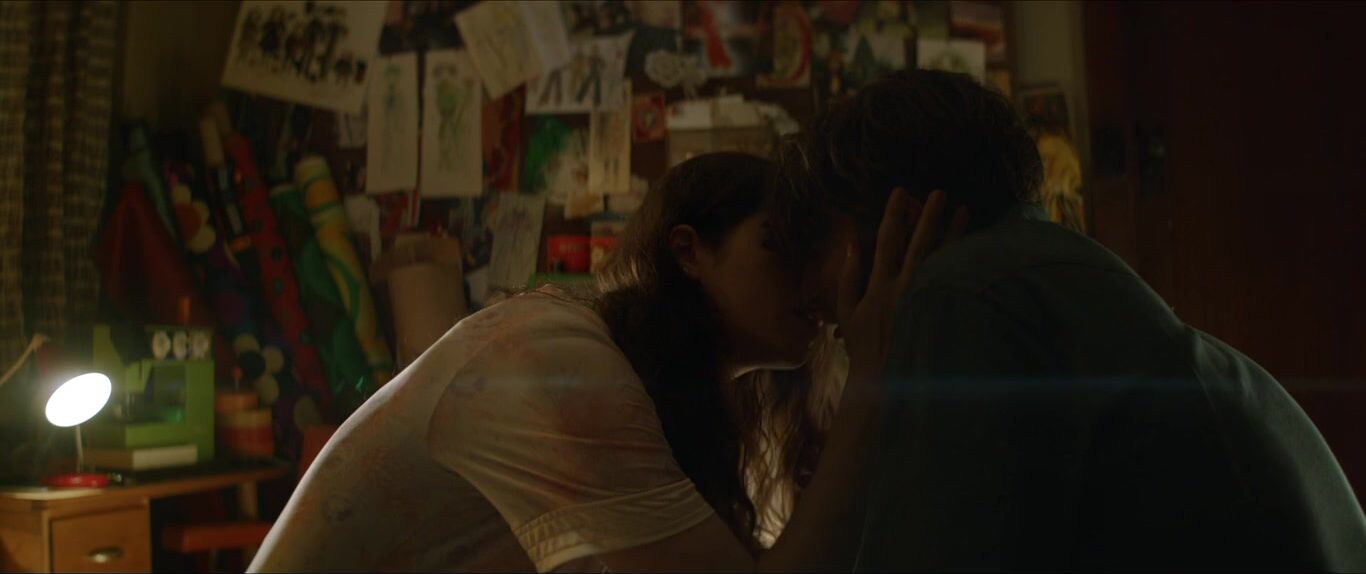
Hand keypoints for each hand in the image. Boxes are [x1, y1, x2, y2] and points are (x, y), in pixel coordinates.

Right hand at [836, 189, 968, 385]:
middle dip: (929, 216)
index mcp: (879, 288)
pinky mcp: (940, 313)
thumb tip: (852, 244)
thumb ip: (848, 278)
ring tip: (964, 210)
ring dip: (953, 234)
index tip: (900, 192)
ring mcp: (925, 302)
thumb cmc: (863, 347)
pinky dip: (962, 262)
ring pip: (942, 260)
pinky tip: (974, 246)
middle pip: (920, 244)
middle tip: (940, 192)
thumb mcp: (846, 313)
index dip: (893, 214)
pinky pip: (954, 281)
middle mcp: (904, 291)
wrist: (884, 381)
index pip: (886, 241)